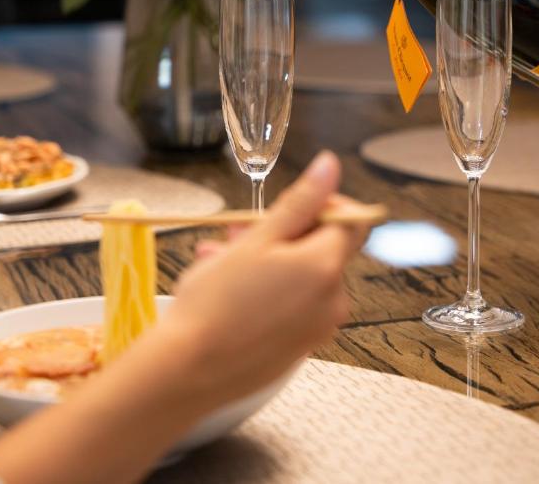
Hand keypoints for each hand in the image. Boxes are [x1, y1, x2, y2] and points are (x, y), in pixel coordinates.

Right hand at [162, 151, 367, 406]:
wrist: (188, 371)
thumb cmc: (216, 302)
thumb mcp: (256, 240)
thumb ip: (300, 202)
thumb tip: (330, 166)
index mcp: (326, 267)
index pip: (350, 220)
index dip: (320, 204)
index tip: (284, 205)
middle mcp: (333, 300)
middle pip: (322, 248)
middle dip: (282, 232)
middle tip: (237, 229)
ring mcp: (318, 328)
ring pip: (301, 276)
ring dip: (267, 259)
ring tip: (218, 258)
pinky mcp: (300, 347)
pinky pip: (293, 305)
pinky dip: (268, 289)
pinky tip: (228, 288)